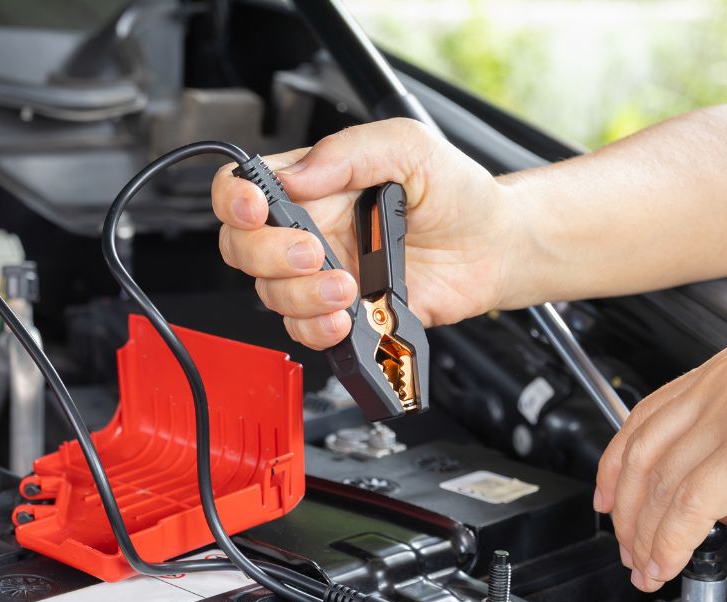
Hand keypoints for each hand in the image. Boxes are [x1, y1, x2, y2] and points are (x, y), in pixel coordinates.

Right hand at [211, 118, 528, 349]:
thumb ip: (349, 150)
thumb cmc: (454, 193)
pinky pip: (303, 330)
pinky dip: (317, 329)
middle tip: (314, 253)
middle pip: (243, 248)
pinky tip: (345, 318)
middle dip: (269, 255)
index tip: (256, 209)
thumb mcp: (408, 146)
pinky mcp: (340, 313)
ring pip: (271, 294)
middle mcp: (307, 230)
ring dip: (302, 296)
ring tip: (348, 288)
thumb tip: (295, 175)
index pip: (242, 188)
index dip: (233, 199)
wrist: (493, 247)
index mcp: (312, 184)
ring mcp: (319, 275)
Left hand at [596, 332, 726, 590]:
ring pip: (662, 482)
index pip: (644, 419)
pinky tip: (670, 561)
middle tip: (628, 550)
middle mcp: (725, 383)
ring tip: (647, 566)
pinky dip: (672, 539)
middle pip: (642, 454)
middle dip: (625, 513)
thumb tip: (717, 512)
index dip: (615, 466)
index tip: (607, 501)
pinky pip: (692, 501)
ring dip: (646, 535)